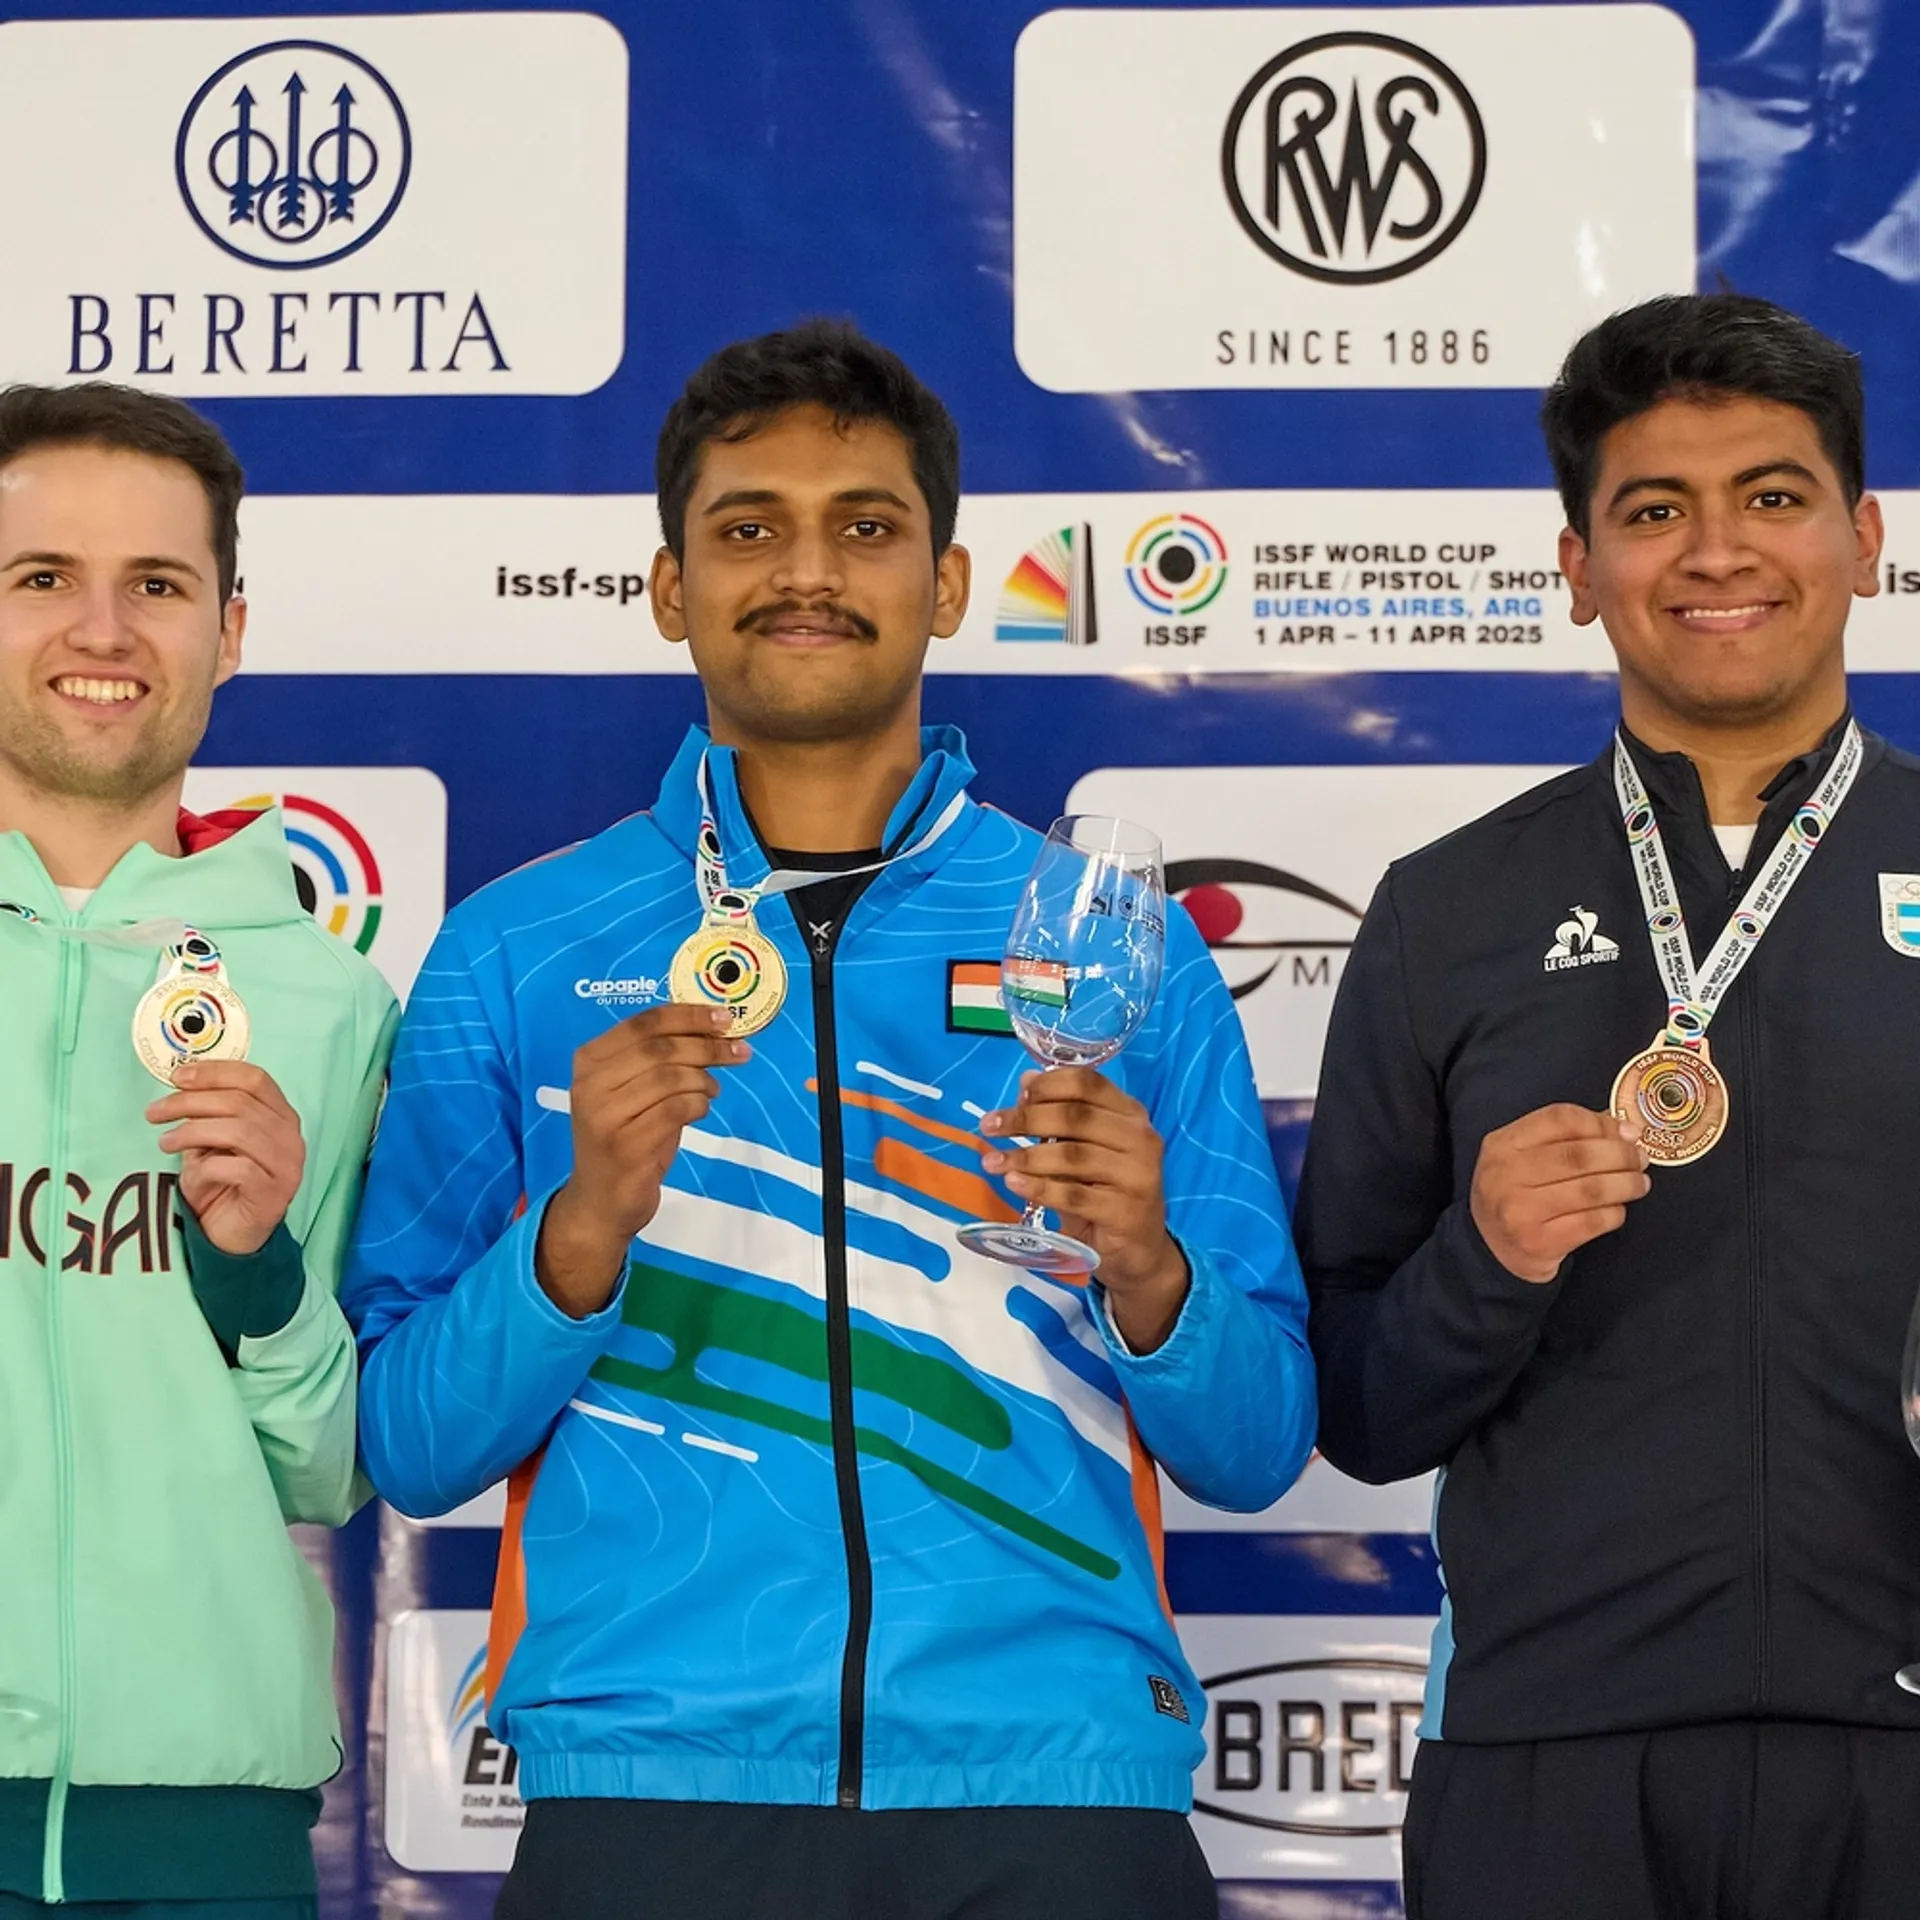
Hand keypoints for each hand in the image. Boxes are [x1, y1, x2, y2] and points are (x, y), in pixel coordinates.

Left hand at [147, 1060, 305, 1255]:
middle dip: (189, 1102)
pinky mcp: (274, 1194)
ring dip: (192, 1132)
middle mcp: (290, 1137)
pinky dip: (206, 1168)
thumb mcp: (213, 1141)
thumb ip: (210, 1113)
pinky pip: (237, 1169)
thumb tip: (182, 1081)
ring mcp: (287, 1166)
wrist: (233, 1237)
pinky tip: (190, 1176)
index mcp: (281, 1116)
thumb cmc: (222, 1184)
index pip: (255, 1079)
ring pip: (238, 1131)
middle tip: (155, 1113)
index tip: (177, 1077)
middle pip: (240, 1102)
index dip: (214, 1072)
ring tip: (165, 1143)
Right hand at [537, 1005, 748, 1317]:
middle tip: (739, 1050)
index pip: (643, 1023)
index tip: (723, 1017)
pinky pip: (676, 1109)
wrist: (600, 1201)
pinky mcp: (626, 1145)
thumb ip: (659, 1059)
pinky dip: (698, 1105)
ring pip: (671, 1077)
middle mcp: (590, 1084)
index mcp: (589, 1060)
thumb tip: (712, 1026)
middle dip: (707, 1045)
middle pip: (661, 1048)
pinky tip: (701, 1109)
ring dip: (704, 1079)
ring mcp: (605, 1116)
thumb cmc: (624, 1138)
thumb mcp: (632, 1091)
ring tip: (712, 1089)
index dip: (688, 1015)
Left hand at [979, 1067, 1189, 1351]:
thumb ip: (1061, 1116)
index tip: (1017, 1095)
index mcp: (1130, 1114)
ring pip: (1072, 1156)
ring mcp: (1137, 1176)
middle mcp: (1140, 1139)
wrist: (1137, 1249)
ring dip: (1025, 1156)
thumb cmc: (1105, 1191)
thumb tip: (1027, 1081)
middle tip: (989, 1126)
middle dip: (1026, 1119)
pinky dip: (1038, 1188)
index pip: (1089, 1083)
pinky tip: (1014, 1183)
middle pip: (1076, 1116)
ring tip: (992, 1161)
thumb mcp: (1084, 1149)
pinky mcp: (1125, 1211)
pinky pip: (1073, 1195)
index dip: (1049, 1084)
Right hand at [1469, 1104, 1650, 1283]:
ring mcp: (1521, 1211)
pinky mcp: (1539, 1242)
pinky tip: (1617, 1209)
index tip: (1626, 1132)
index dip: (1601, 1123)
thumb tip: (1623, 1128)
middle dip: (1621, 1155)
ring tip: (1638, 1183)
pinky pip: (1593, 1222)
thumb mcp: (1524, 1155)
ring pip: (1591, 1189)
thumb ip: (1567, 1136)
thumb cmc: (1516, 1194)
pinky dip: (1615, 1213)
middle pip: (1580, 1155)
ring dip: (1625, 1184)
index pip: (1560, 1119)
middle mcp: (1506, 1174)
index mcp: (1502, 1144)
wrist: (1491, 1248)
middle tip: (1639, 1159)